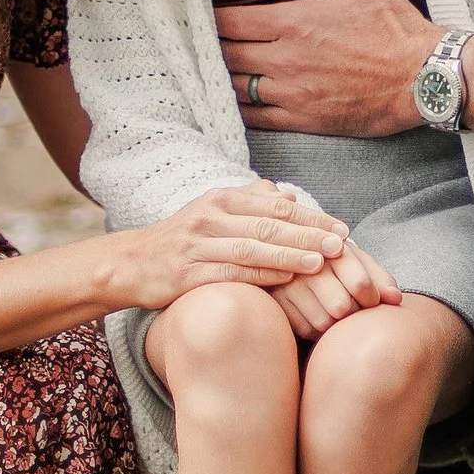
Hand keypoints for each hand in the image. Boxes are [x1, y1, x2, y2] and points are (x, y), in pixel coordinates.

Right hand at [116, 180, 352, 312]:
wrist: (132, 263)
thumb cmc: (182, 239)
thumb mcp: (212, 211)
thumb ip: (249, 202)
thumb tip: (287, 195)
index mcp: (220, 200)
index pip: (274, 205)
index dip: (311, 216)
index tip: (341, 227)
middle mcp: (209, 217)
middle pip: (267, 224)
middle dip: (308, 234)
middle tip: (341, 244)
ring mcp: (197, 245)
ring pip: (251, 247)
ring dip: (289, 254)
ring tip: (320, 261)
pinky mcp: (187, 274)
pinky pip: (231, 273)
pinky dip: (261, 274)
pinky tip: (285, 278)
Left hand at [215, 0, 437, 135]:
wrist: (425, 79)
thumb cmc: (395, 28)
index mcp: (294, 22)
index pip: (231, 21)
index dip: (211, 19)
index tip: (202, 16)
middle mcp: (286, 59)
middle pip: (227, 55)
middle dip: (212, 48)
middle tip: (202, 44)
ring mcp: (294, 93)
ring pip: (237, 88)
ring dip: (223, 78)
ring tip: (213, 71)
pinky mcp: (306, 120)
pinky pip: (258, 119)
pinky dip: (240, 110)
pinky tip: (234, 103)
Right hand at [263, 238, 402, 342]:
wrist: (300, 260)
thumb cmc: (340, 267)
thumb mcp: (362, 265)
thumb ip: (382, 280)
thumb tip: (395, 299)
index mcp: (334, 248)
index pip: (361, 284)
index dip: (372, 300)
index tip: (371, 301)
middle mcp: (308, 262)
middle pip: (342, 307)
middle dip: (352, 313)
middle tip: (351, 308)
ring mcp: (289, 282)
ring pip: (324, 322)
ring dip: (334, 324)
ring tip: (333, 310)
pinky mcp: (278, 301)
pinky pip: (305, 329)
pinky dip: (316, 329)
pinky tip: (317, 314)